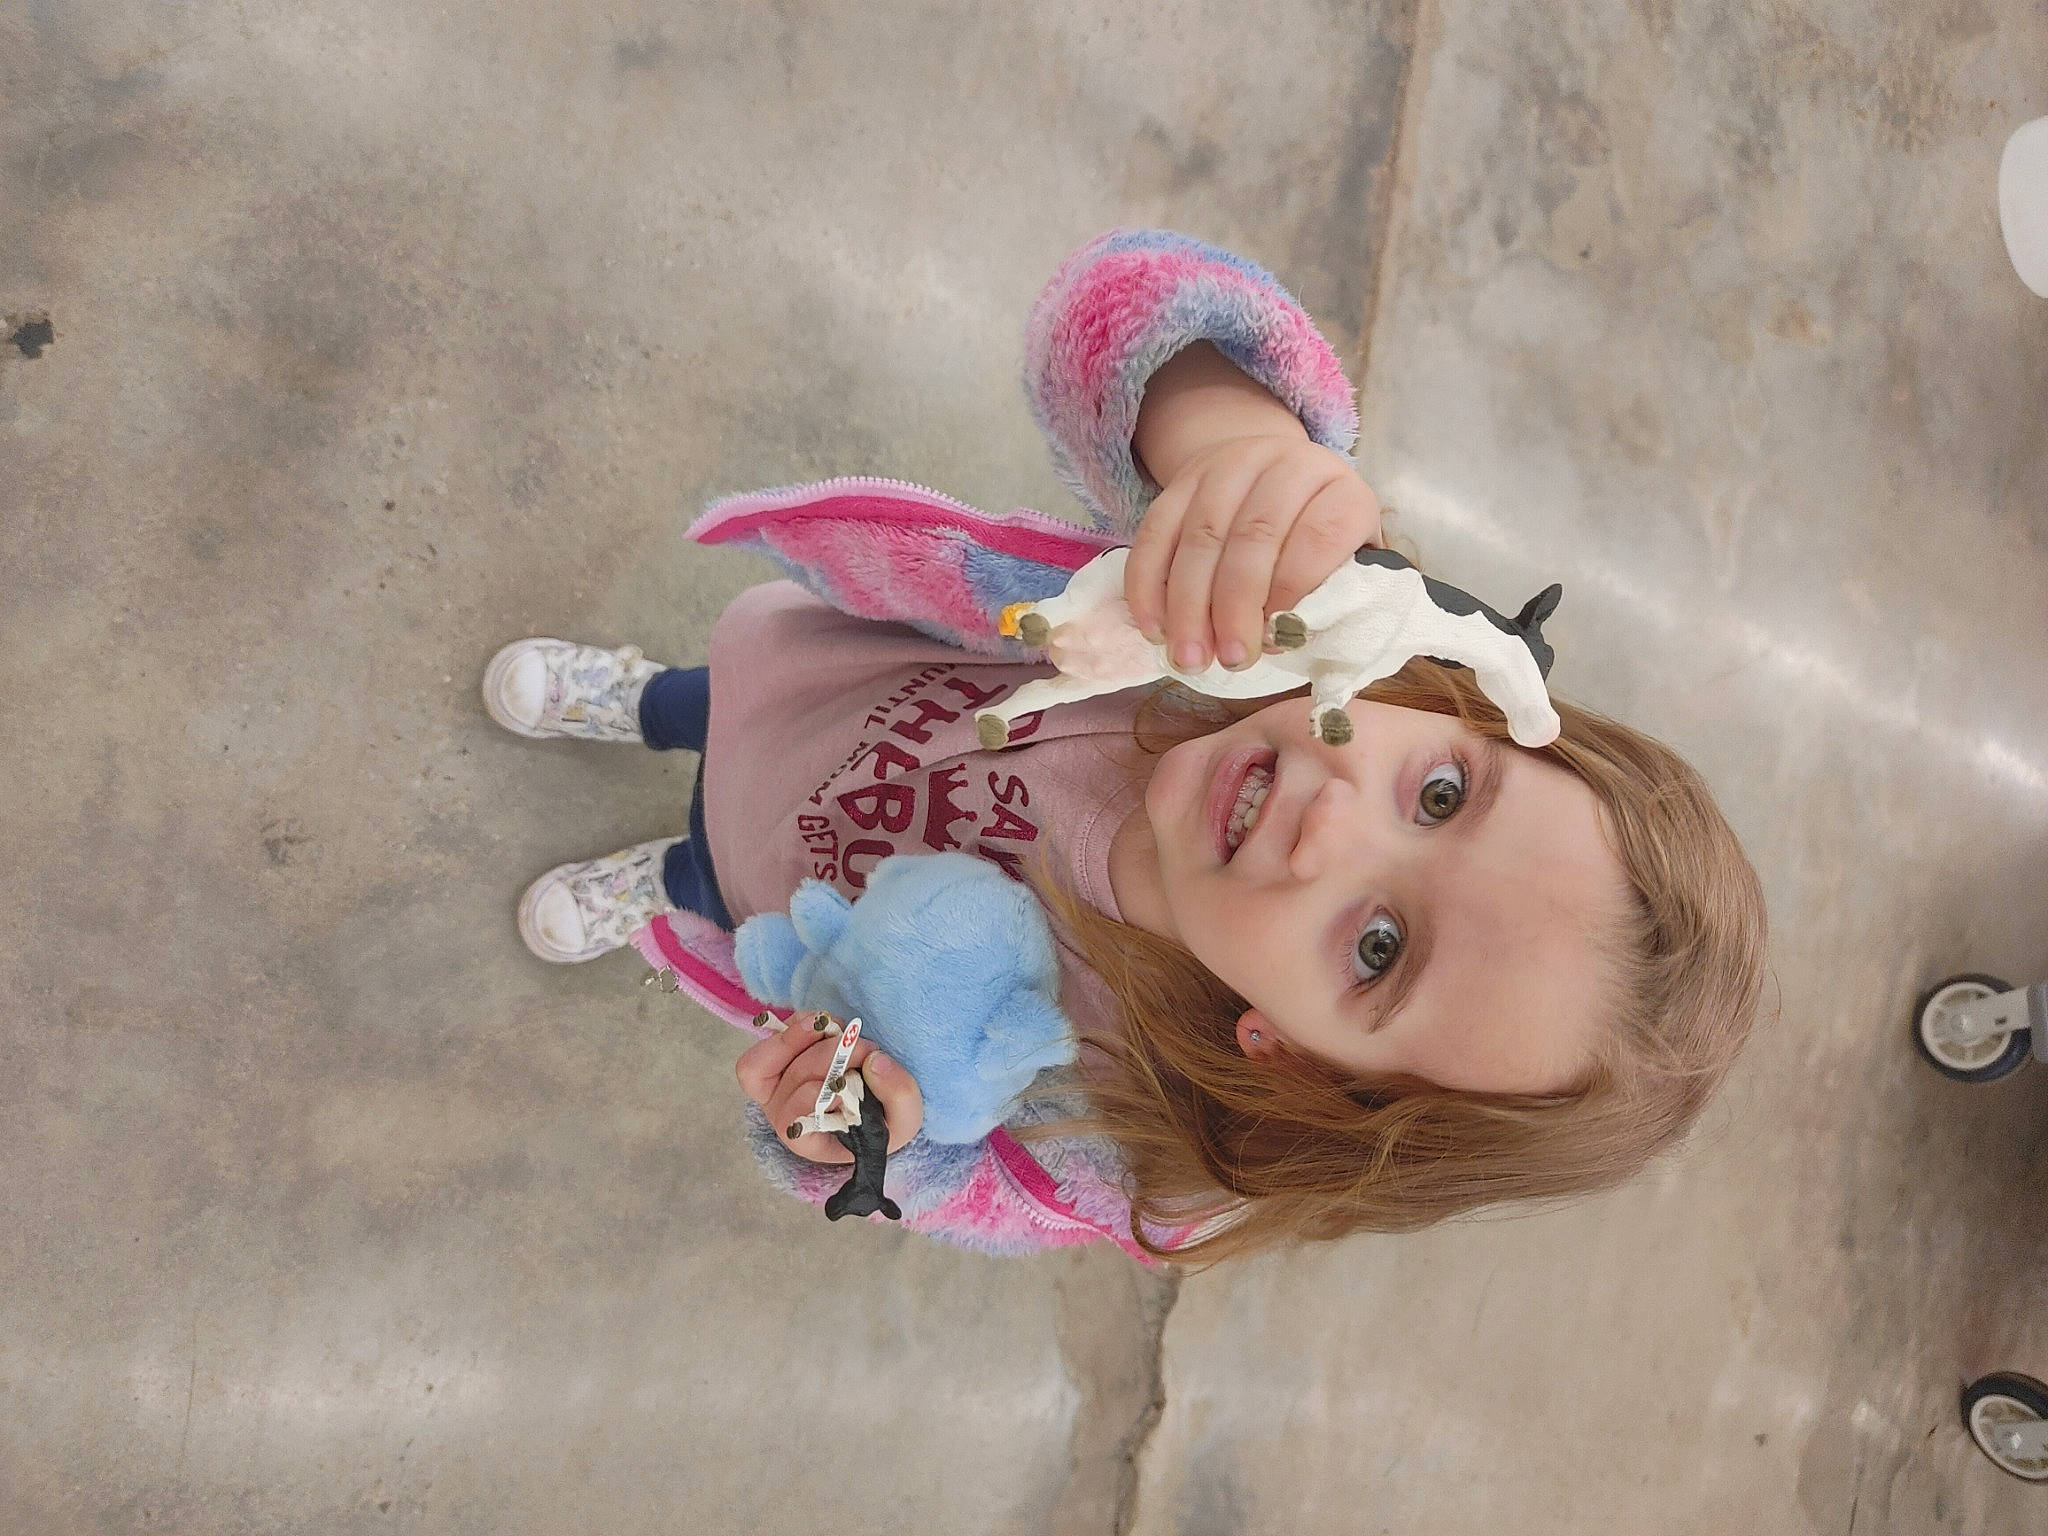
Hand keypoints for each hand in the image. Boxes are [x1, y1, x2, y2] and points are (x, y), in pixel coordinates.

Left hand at [734, 1014, 923, 1163]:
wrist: (871, 1104)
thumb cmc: (881, 1119)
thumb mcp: (904, 1119)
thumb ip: (899, 1095)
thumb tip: (874, 1061)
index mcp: (808, 1139)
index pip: (795, 1116)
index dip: (826, 1094)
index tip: (858, 1084)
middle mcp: (783, 1114)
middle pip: (797, 1074)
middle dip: (835, 1055)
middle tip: (867, 1050)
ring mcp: (774, 1086)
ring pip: (774, 1053)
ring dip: (810, 1035)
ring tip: (843, 1032)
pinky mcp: (774, 1060)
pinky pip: (770, 1037)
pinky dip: (798, 1024)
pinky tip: (825, 1026)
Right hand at [1123, 433, 1381, 673]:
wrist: (1271, 475)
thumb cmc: (1314, 538)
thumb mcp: (1344, 561)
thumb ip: (1330, 596)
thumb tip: (1285, 638)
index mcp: (1339, 489)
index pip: (1319, 535)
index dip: (1295, 591)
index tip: (1278, 639)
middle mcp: (1284, 465)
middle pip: (1254, 536)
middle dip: (1236, 607)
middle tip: (1230, 659)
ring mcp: (1227, 467)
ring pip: (1200, 537)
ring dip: (1189, 606)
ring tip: (1189, 657)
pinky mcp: (1181, 481)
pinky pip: (1155, 532)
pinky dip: (1149, 586)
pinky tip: (1154, 628)